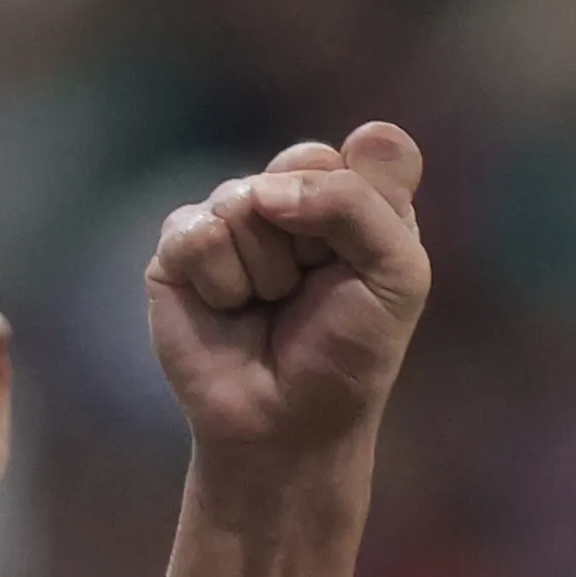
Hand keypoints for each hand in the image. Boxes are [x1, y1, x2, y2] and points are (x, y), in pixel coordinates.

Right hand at [144, 123, 429, 468]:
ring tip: (268, 306)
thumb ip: (358, 202)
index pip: (364, 151)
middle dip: (312, 234)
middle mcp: (292, 199)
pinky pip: (197, 232)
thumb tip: (264, 187)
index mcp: (354, 198)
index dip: (363, 207)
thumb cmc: (349, 353)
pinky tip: (228, 309)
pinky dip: (221, 282)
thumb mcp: (396, 273)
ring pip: (244, 200)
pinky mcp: (180, 249)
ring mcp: (232, 219)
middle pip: (300, 161)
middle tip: (311, 285)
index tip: (362, 263)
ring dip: (267, 270)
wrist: (287, 425)